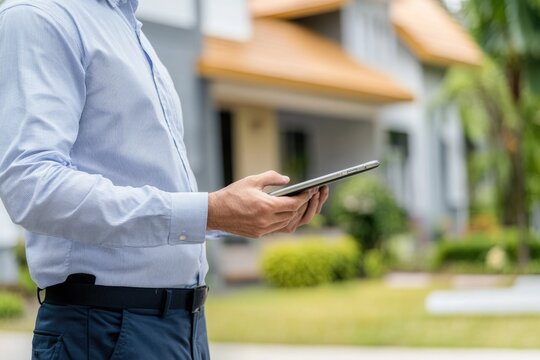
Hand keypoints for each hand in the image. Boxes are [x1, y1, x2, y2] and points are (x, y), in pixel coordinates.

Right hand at [207, 171, 321, 237]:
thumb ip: (272, 177)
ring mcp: (262, 230)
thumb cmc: (232, 194)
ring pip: (287, 224)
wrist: (214, 213)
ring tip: (302, 205)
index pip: (293, 204)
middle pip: (293, 214)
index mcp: (266, 206)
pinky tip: (289, 213)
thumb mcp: (252, 180)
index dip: (304, 197)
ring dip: (296, 215)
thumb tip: (287, 180)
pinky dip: (286, 221)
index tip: (310, 191)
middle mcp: (266, 221)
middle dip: (303, 205)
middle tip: (310, 196)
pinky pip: (278, 229)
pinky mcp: (258, 234)